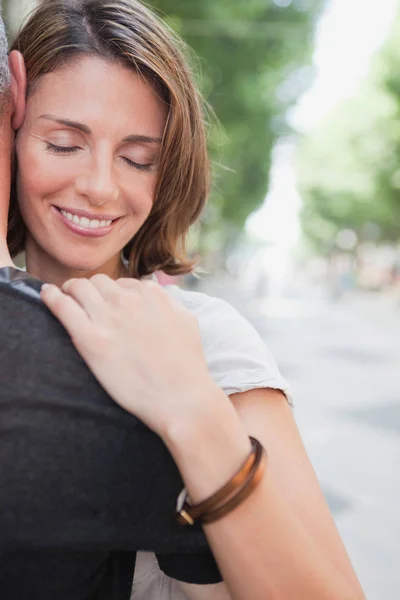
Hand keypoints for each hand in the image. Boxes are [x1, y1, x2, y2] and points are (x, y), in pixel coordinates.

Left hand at [40, 275, 216, 434]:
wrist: (180, 397)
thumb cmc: (187, 365)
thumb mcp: (186, 320)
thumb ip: (168, 302)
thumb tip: (155, 295)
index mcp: (151, 294)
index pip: (123, 282)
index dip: (114, 293)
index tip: (109, 304)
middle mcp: (128, 300)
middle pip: (99, 282)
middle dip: (92, 290)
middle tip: (85, 304)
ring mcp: (108, 318)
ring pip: (79, 287)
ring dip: (71, 290)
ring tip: (66, 299)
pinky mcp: (90, 340)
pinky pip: (62, 306)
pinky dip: (51, 296)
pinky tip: (46, 294)